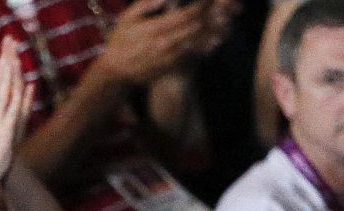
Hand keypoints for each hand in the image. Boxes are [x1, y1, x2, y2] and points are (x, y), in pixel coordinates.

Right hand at [97, 0, 238, 85]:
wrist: (116, 72)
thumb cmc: (121, 41)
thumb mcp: (128, 17)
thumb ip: (148, 4)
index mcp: (155, 29)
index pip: (186, 15)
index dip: (201, 5)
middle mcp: (165, 44)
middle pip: (195, 29)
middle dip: (211, 17)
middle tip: (225, 7)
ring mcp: (169, 58)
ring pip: (197, 43)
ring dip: (212, 32)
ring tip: (226, 22)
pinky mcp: (171, 67)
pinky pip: (192, 56)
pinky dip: (204, 47)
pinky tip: (214, 39)